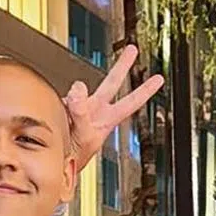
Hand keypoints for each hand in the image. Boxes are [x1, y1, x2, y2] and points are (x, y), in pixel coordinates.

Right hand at [65, 44, 164, 172]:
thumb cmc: (74, 158)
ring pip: (80, 91)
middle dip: (122, 66)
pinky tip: (57, 113)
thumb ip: (81, 112)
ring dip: (74, 93)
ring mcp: (80, 109)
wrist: (57, 165)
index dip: (145, 91)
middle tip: (132, 50)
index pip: (131, 103)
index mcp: (107, 120)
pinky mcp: (64, 108)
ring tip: (69, 105)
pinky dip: (58, 103)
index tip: (158, 79)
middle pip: (112, 83)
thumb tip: (79, 89)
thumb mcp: (82, 136)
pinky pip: (61, 99)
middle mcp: (96, 112)